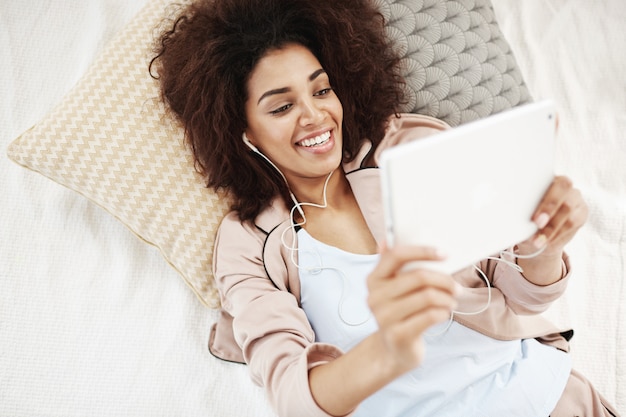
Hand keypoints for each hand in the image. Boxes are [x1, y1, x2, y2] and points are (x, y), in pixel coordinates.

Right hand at [366, 244, 457, 371]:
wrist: (394, 350)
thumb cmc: (400, 312)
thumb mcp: (393, 288)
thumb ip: (391, 266)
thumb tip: (385, 242)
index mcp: (374, 279)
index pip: (396, 255)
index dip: (422, 251)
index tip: (445, 254)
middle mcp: (375, 297)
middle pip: (419, 277)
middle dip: (444, 280)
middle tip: (457, 287)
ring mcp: (384, 317)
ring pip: (428, 296)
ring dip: (447, 298)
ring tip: (451, 301)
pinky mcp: (398, 335)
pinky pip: (431, 316)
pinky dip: (444, 312)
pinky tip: (445, 313)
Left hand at [516, 175, 587, 283]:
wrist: (537, 239)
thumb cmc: (525, 221)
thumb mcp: (520, 214)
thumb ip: (520, 209)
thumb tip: (511, 209)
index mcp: (545, 178)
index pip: (547, 176)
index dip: (537, 187)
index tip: (529, 207)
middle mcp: (563, 185)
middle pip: (563, 187)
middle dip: (549, 206)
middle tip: (536, 222)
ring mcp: (575, 198)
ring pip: (568, 207)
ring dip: (551, 226)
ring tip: (537, 240)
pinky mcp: (581, 213)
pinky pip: (572, 222)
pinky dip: (557, 233)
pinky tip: (545, 241)